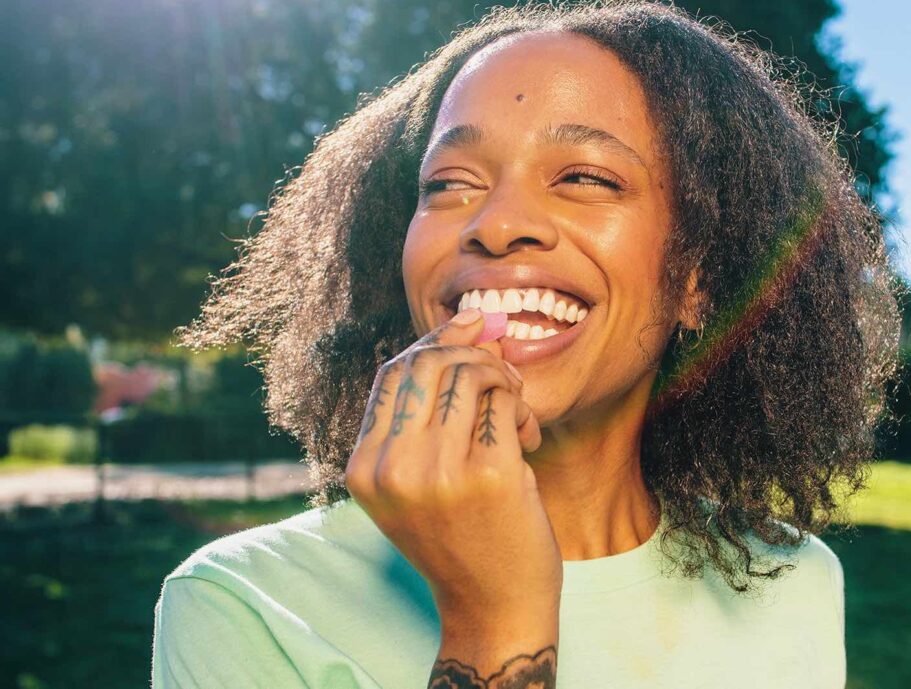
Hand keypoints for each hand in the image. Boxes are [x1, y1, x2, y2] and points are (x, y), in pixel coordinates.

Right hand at [344, 308, 562, 621]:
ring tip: (517, 416)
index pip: (393, 373)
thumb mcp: (419, 478)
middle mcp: (392, 468)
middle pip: (430, 363)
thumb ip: (429, 409)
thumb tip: (473, 321)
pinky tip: (530, 437)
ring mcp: (438, 472)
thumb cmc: (462, 534)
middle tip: (503, 374)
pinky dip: (522, 408)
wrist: (493, 605)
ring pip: (470, 374)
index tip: (472, 326)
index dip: (435, 340)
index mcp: (364, 467)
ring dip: (504, 382)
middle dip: (474, 352)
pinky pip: (504, 402)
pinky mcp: (488, 475)